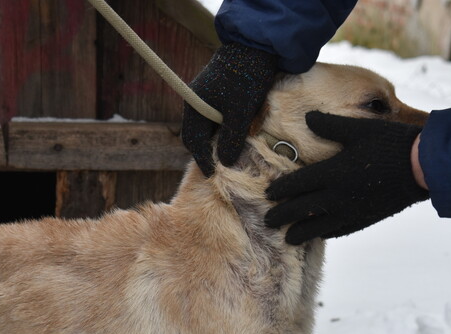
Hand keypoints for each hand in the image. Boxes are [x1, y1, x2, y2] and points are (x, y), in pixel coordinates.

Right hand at [182, 42, 277, 176]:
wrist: (258, 44)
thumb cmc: (246, 76)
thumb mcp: (241, 111)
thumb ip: (232, 138)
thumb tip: (225, 162)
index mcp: (194, 105)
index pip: (192, 141)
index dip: (203, 159)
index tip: (213, 174)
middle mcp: (197, 102)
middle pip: (199, 135)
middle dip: (209, 151)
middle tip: (223, 166)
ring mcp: (208, 96)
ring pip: (210, 126)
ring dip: (220, 139)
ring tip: (233, 152)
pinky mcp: (221, 92)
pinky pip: (219, 116)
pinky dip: (227, 128)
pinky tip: (239, 133)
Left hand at [264, 112, 429, 244]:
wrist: (422, 168)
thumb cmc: (391, 143)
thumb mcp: (360, 129)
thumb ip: (330, 125)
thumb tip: (308, 117)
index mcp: (333, 172)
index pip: (297, 184)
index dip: (280, 190)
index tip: (268, 194)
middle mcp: (337, 196)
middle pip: (300, 210)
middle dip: (281, 217)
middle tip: (268, 221)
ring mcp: (350, 211)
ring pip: (317, 227)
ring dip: (299, 233)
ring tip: (287, 238)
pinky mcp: (364, 219)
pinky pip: (339, 231)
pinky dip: (325, 233)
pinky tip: (319, 235)